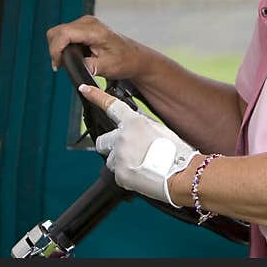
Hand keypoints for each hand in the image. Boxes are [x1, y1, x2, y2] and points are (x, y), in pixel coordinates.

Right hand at [47, 15, 141, 79]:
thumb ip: (86, 66)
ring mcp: (86, 23)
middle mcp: (88, 22)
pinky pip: (65, 34)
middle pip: (57, 32)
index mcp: (95, 30)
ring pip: (58, 33)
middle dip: (55, 50)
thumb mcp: (105, 67)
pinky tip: (73, 56)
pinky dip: (63, 46)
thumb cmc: (125, 61)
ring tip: (68, 62)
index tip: (58, 64)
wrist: (135, 58)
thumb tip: (71, 66)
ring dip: (59, 48)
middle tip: (61, 65)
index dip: (55, 50)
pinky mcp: (84, 27)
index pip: (63, 33)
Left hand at [80, 84, 198, 206]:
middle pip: (103, 140)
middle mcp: (123, 137)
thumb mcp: (161, 130)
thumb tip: (135, 133)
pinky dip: (128, 176)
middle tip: (127, 152)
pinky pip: (119, 175)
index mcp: (134, 122)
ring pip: (110, 160)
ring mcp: (119, 157)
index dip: (97, 96)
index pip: (112, 106)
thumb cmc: (178, 152)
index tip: (85, 90)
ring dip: (121, 162)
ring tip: (141, 165)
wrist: (181, 175)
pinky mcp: (120, 175)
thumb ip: (142, 128)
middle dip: (111, 145)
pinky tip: (143, 174)